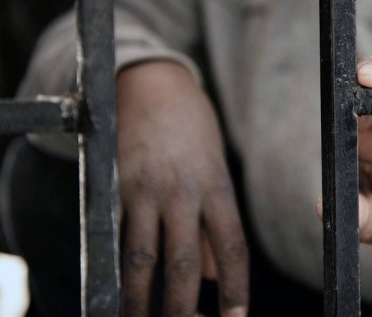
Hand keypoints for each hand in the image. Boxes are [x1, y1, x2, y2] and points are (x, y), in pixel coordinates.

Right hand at [117, 61, 247, 316]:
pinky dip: (115, 271)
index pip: (232, 247)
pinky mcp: (116, 189)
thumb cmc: (193, 132)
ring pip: (143, 258)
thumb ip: (217, 224)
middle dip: (185, 307)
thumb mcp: (216, 170)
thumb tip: (220, 276)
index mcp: (216, 187)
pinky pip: (115, 239)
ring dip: (142, 300)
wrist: (153, 85)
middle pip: (185, 262)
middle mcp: (183, 192)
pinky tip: (117, 294)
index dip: (236, 288)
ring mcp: (145, 191)